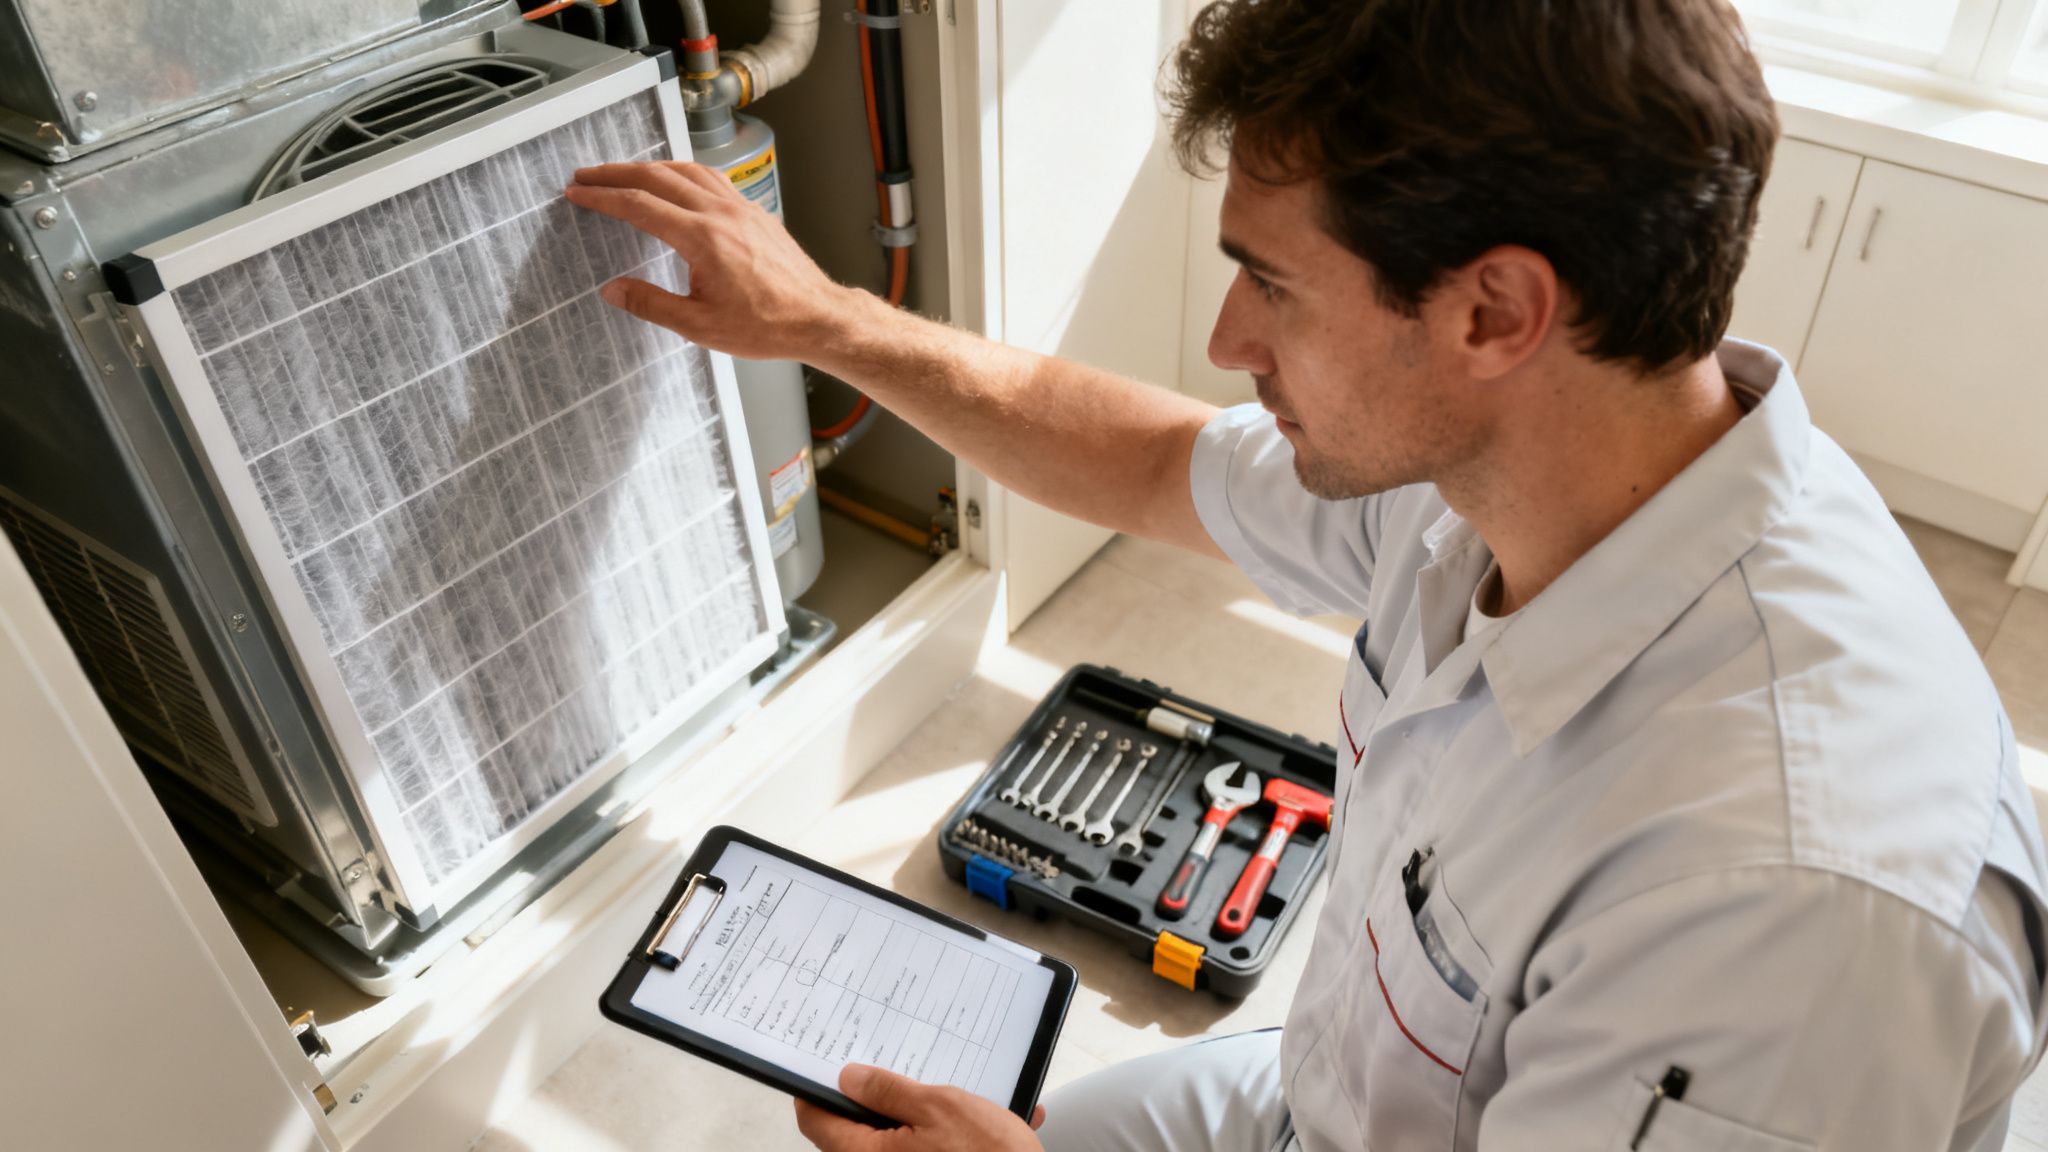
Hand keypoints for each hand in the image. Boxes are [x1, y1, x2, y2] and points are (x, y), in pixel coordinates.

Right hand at [564, 161, 860, 360]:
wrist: (818, 318)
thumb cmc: (766, 326)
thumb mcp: (700, 326)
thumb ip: (651, 304)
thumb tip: (612, 290)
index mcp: (701, 238)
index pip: (639, 206)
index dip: (603, 197)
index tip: (578, 192)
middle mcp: (721, 213)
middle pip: (658, 177)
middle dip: (617, 173)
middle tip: (588, 174)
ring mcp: (741, 208)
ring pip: (687, 171)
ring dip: (651, 167)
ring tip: (625, 173)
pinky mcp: (755, 212)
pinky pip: (713, 178)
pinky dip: (685, 172)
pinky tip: (678, 180)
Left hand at [793, 1064, 1046, 1151]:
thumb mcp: (937, 1107)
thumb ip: (888, 1091)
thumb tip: (849, 1077)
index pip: (815, 1121)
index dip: (816, 1088)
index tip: (824, 1064)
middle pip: (853, 1129)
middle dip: (874, 1096)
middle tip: (894, 1068)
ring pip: (891, 1137)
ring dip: (915, 1113)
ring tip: (948, 1092)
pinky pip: (922, 1147)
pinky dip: (943, 1132)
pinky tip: (976, 1118)